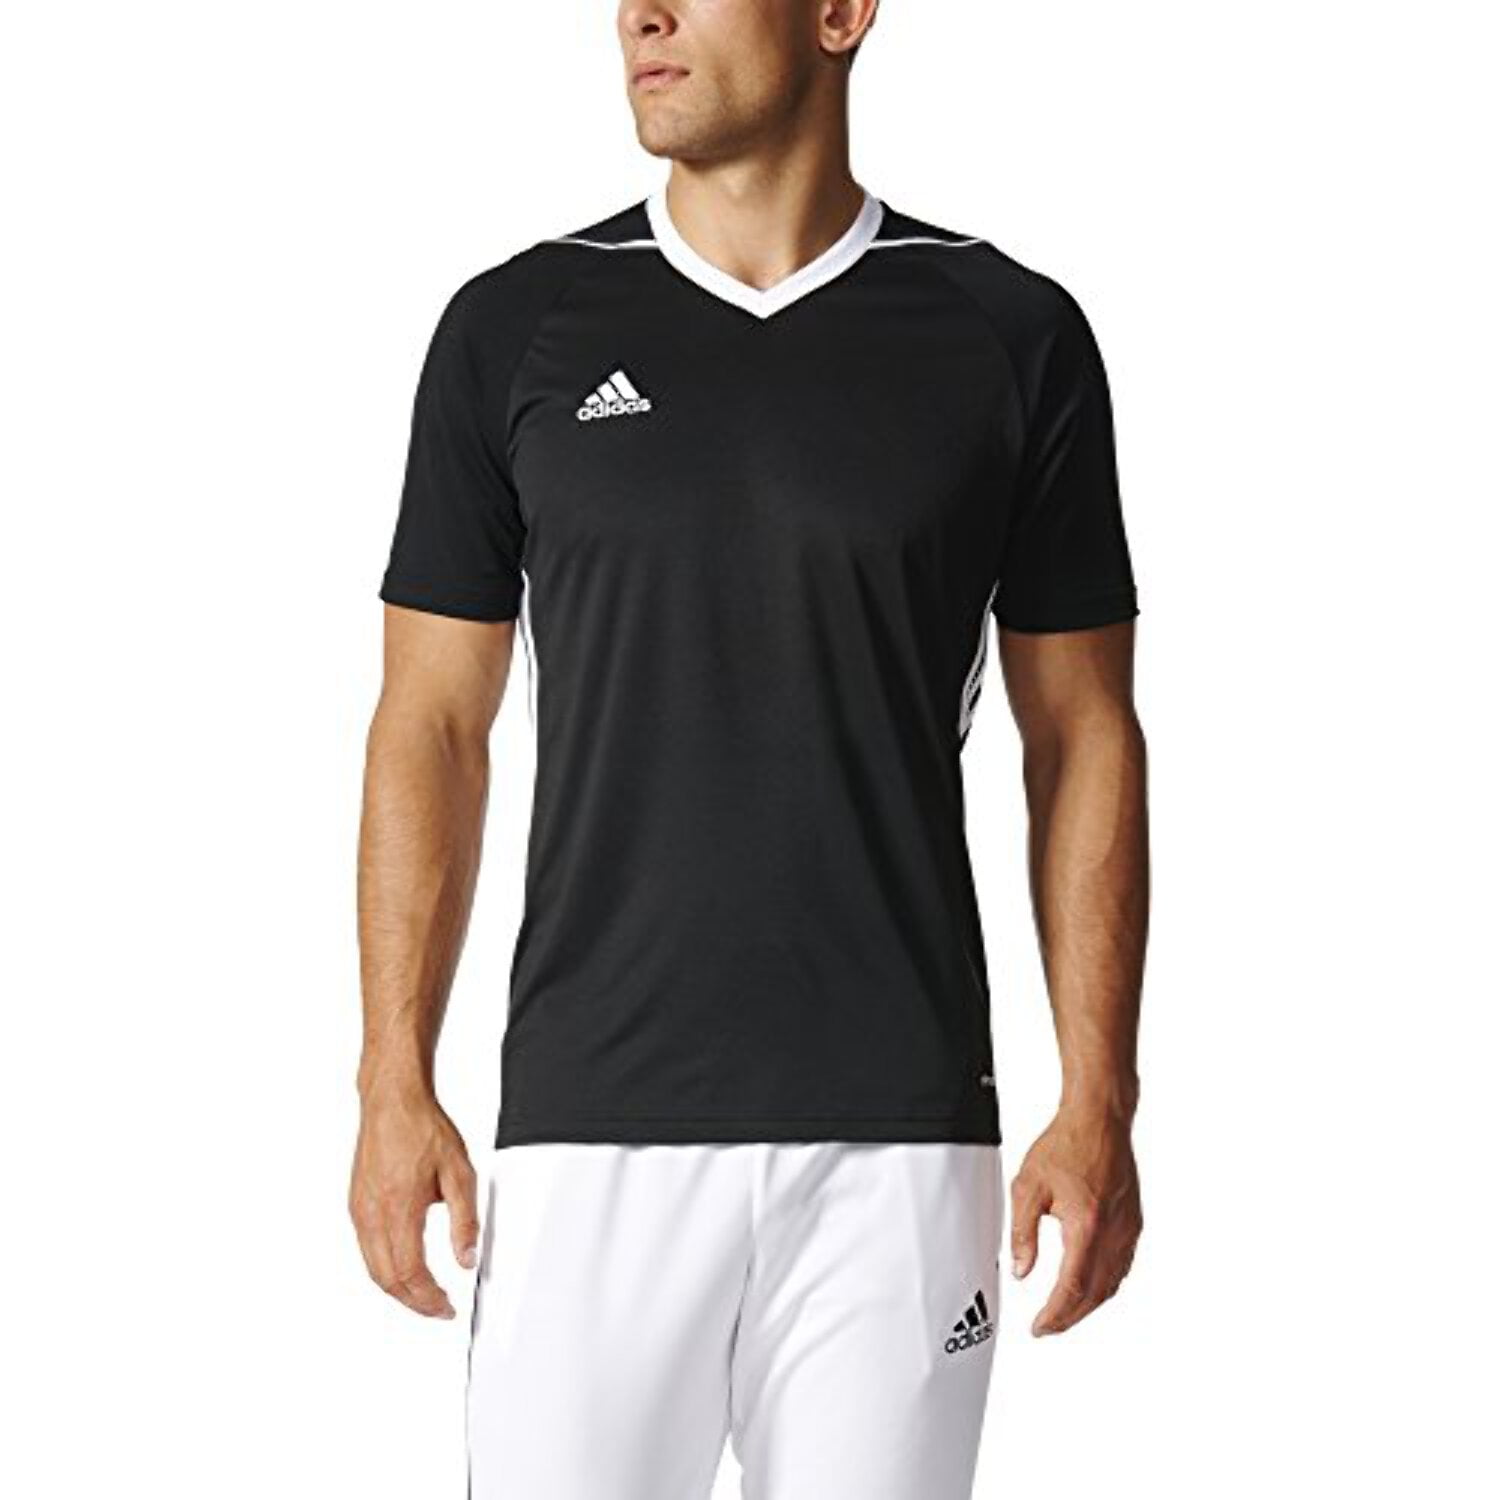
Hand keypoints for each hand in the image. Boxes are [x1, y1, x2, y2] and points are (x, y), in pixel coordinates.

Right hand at [349, 1087, 478, 1318]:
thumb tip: (467, 1259)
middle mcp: (372, 1214)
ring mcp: (360, 1210)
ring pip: (373, 1268)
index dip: (429, 1299)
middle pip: (387, 1279)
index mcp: (399, 1209)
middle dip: (413, 1302)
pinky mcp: (356, 1203)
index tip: (446, 1307)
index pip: (410, 1273)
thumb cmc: (423, 1128)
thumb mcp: (460, 1173)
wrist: (392, 1101)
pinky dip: (384, 1268)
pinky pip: (366, 1248)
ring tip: (424, 1294)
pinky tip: (402, 1265)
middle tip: (437, 1308)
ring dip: (397, 1288)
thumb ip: (465, 1221)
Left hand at [1011, 1108, 1141, 1335]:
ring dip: (1088, 1305)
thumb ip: (1024, 1233)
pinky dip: (1105, 1285)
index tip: (1039, 1328)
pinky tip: (1090, 1286)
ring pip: (1112, 1284)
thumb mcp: (1029, 1186)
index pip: (1072, 1289)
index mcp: (1086, 1227)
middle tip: (1047, 1327)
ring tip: (1064, 1312)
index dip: (1054, 1316)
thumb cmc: (1066, 1145)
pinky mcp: (1134, 1223)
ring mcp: (1128, 1230)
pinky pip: (1122, 1267)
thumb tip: (1022, 1271)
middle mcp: (1114, 1234)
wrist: (1100, 1119)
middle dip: (1070, 1318)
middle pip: (1095, 1295)